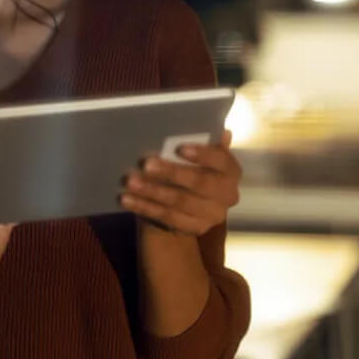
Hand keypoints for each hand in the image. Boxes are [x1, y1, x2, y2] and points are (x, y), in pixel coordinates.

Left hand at [120, 130, 241, 234]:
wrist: (188, 204)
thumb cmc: (192, 168)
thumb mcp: (197, 154)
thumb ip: (203, 141)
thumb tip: (219, 130)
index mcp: (231, 171)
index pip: (221, 160)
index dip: (202, 154)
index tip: (179, 148)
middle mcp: (228, 194)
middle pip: (199, 183)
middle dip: (171, 173)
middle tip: (146, 164)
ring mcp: (213, 215)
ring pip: (179, 202)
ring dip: (152, 192)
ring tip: (131, 182)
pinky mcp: (196, 228)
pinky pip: (167, 218)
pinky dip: (145, 207)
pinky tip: (128, 199)